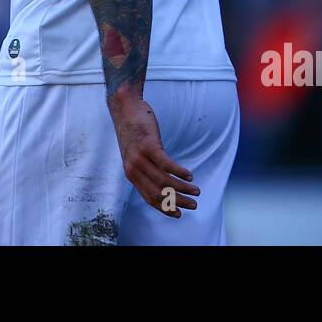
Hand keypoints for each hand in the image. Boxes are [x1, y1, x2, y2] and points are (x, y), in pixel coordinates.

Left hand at [107, 91, 198, 218]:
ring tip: (196, 191)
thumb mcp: (135, 154)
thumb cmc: (133, 130)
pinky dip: (180, 172)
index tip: (178, 213)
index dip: (164, 208)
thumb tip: (161, 181)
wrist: (124, 107)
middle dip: (178, 202)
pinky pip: (167, 164)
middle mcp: (134, 169)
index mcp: (131, 174)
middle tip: (193, 205)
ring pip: (165, 181)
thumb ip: (145, 168)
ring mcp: (140, 158)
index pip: (149, 198)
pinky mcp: (148, 145)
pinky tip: (189, 175)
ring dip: (183, 189)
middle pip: (159, 193)